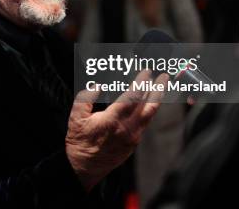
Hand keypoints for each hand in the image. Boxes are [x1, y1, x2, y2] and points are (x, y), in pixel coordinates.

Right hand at [65, 70, 165, 190]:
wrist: (85, 166)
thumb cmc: (80, 141)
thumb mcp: (75, 117)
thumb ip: (85, 98)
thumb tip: (96, 86)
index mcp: (112, 121)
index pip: (132, 98)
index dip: (141, 83)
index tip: (146, 72)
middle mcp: (126, 129)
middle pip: (148, 106)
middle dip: (157, 89)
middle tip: (163, 77)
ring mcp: (133, 137)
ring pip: (150, 115)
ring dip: (157, 99)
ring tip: (162, 87)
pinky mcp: (134, 142)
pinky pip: (145, 123)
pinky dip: (149, 110)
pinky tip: (149, 103)